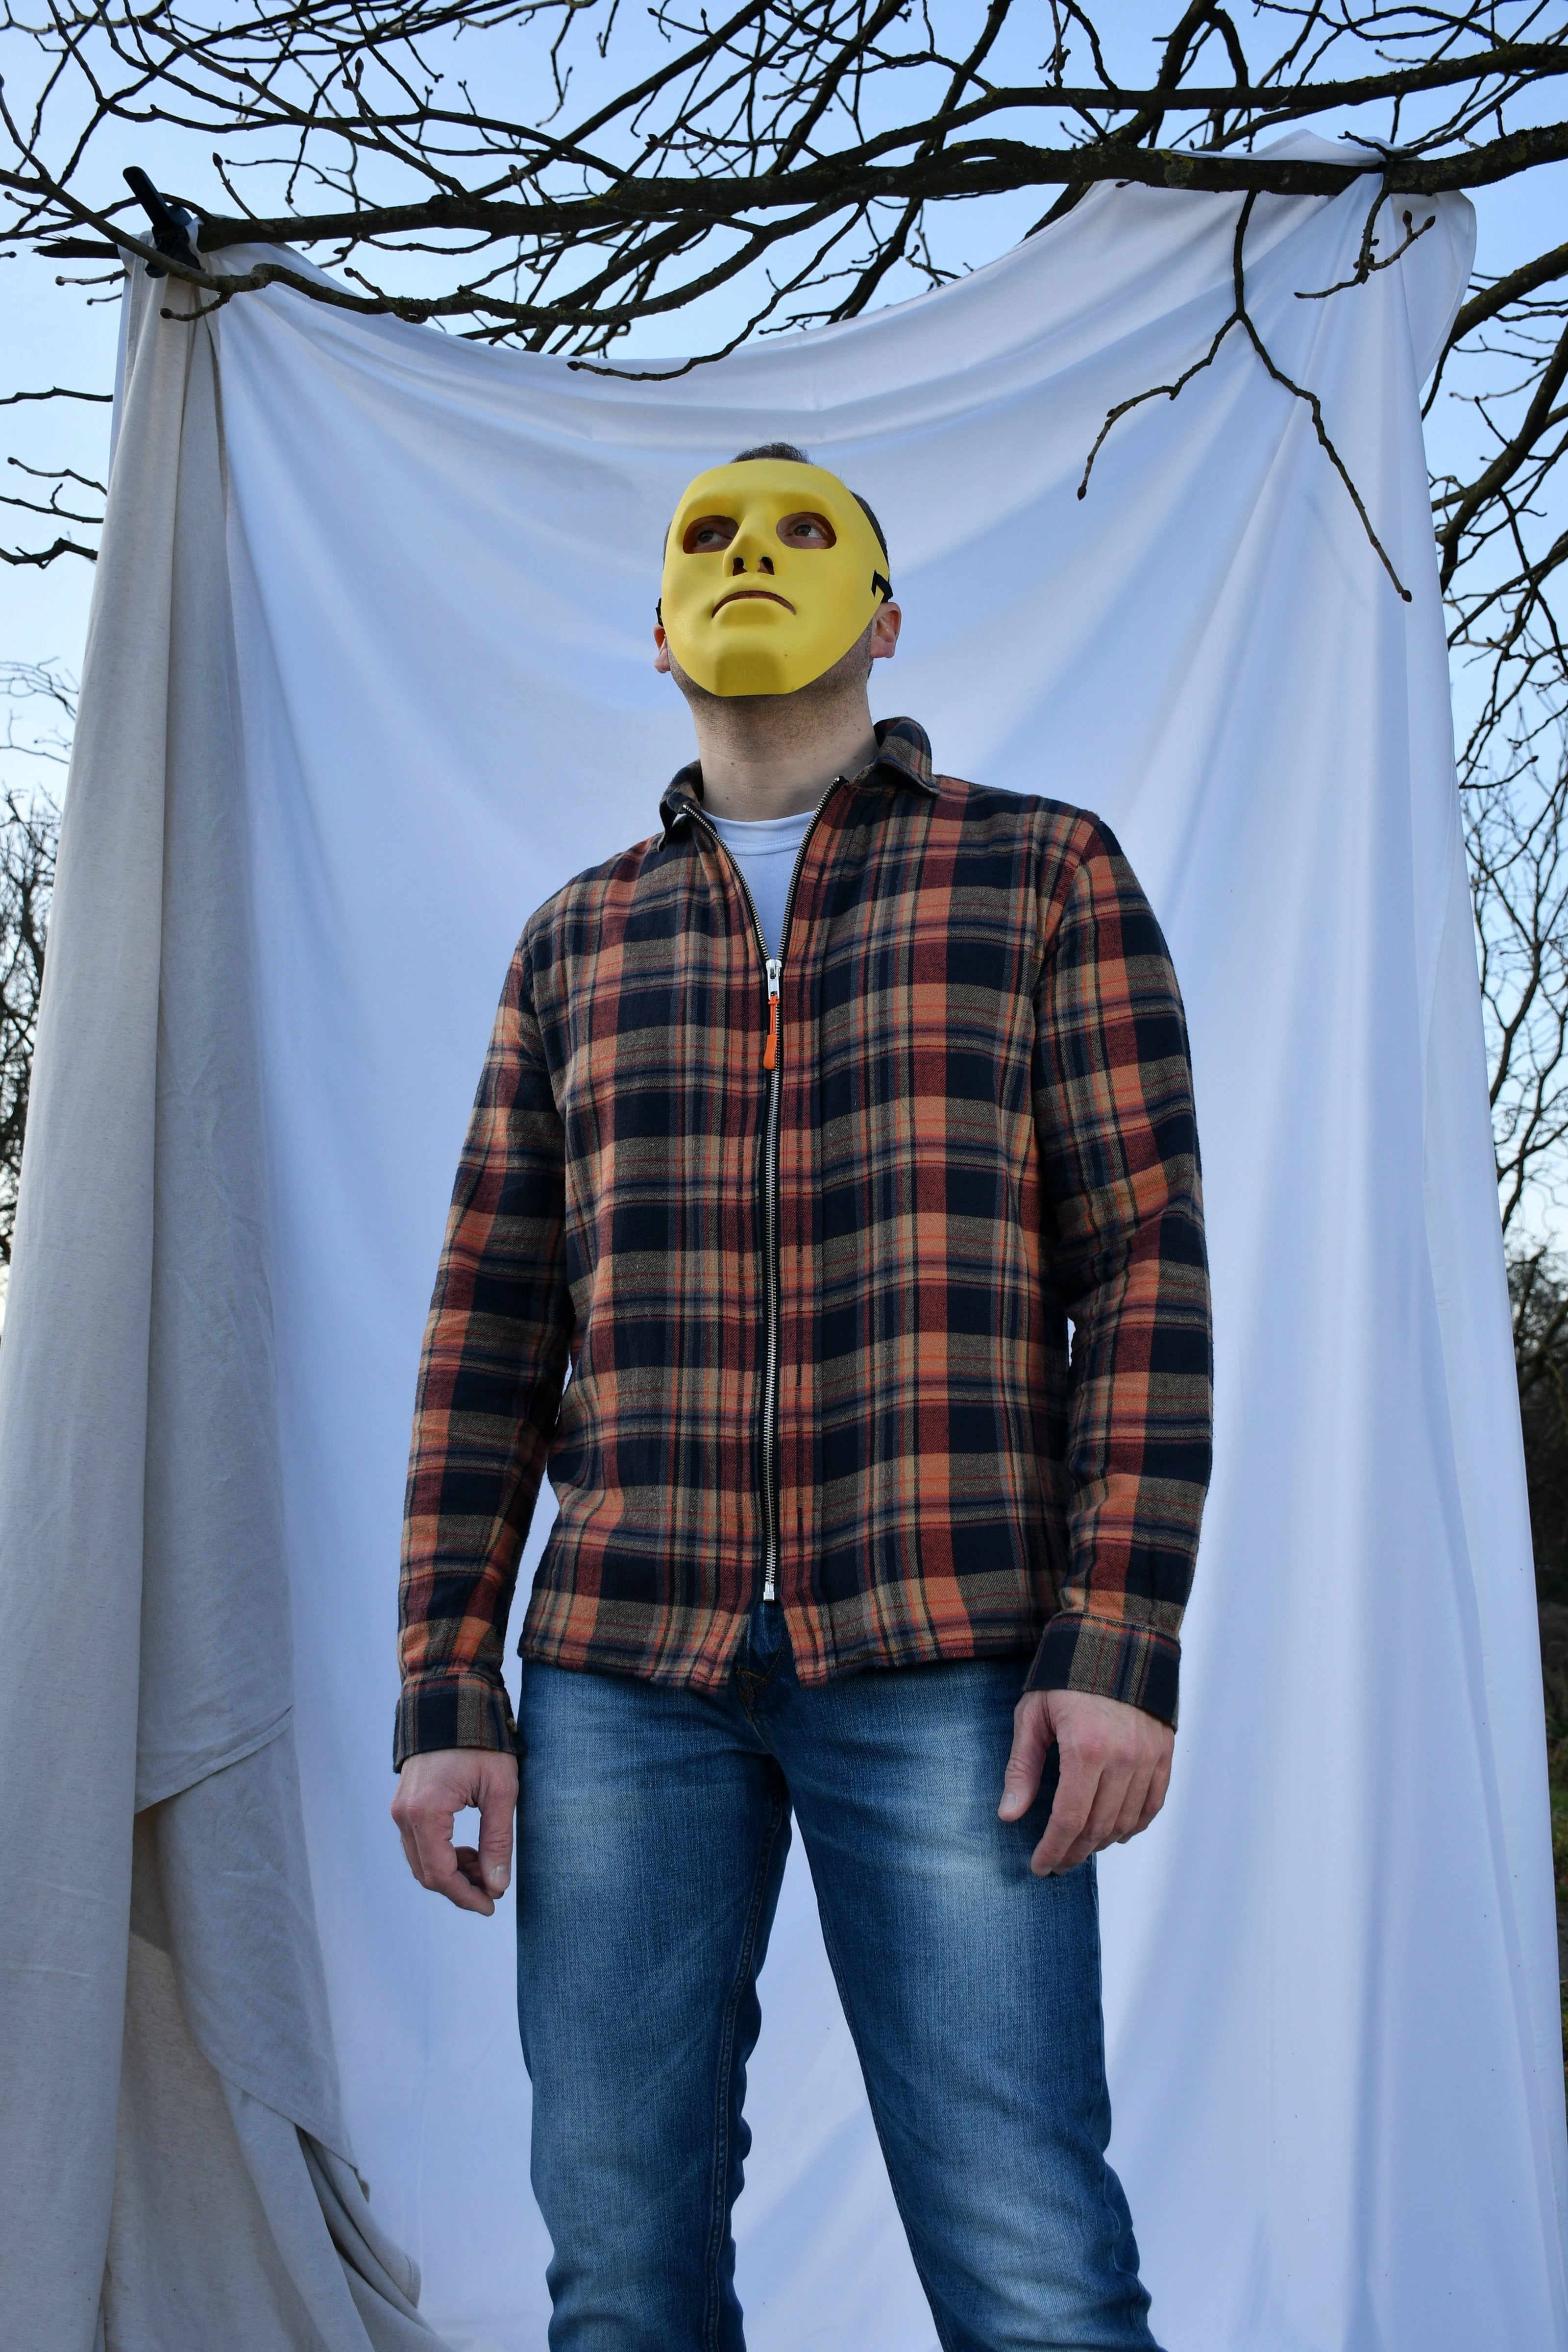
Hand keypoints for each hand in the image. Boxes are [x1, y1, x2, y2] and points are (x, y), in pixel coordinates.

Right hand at [392, 1746, 518, 1914]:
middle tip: (493, 1890)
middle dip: (460, 1888)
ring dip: (452, 1873)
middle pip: (427, 1873)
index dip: (466, 1896)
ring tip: (486, 1869)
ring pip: (421, 1860)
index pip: (441, 1874)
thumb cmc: (482, 1743)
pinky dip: (441, 1855)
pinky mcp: (404, 1804)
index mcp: (426, 1812)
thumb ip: (497, 1840)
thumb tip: (498, 1885)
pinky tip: (468, 1853)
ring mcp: (400, 1809)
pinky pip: (418, 1843)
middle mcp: (405, 1814)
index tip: (492, 1905)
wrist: (454, 1702)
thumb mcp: (500, 1790)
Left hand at [998, 1689, 1172, 1875]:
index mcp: (1086, 1747)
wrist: (1116, 1637)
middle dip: (1074, 1852)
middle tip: (1056, 1863)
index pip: (1070, 1819)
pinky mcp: (1164, 1753)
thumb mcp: (1033, 1715)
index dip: (1053, 1849)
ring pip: (1126, 1821)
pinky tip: (1114, 1832)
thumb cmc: (1066, 1674)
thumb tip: (1009, 1815)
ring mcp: (1148, 1756)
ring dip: (1101, 1843)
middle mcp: (1123, 1757)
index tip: (1040, 1866)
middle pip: (1099, 1827)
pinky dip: (1133, 1825)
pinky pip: (1152, 1804)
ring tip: (1079, 1848)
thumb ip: (1023, 1768)